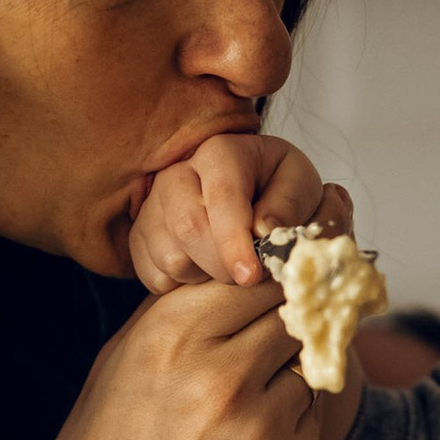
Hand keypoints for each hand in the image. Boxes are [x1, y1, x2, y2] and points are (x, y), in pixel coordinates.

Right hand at [25, 273, 325, 439]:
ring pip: (308, 365)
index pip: (256, 275)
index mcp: (168, 335)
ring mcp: (258, 425)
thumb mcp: (115, 368)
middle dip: (285, 321)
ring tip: (244, 404)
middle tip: (268, 341)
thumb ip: (174, 315)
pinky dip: (290, 421)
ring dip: (288, 373)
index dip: (265, 282)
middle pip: (292, 314)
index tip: (269, 289)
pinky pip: (310, 418)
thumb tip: (235, 271)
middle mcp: (218, 373)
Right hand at [130, 133, 351, 293]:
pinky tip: (205, 271)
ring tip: (228, 266)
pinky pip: (153, 273)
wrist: (251, 192)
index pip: (221, 198)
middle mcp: (178, 173)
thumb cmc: (278, 187)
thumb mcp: (299, 186)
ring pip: (169, 255)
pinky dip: (181, 285)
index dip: (234, 241)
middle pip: (188, 228)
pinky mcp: (140, 235)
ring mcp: (153, 205)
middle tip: (248, 279)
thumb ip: (290, 204)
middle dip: (222, 265)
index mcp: (222, 153)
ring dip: (204, 275)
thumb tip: (263, 230)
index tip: (251, 276)